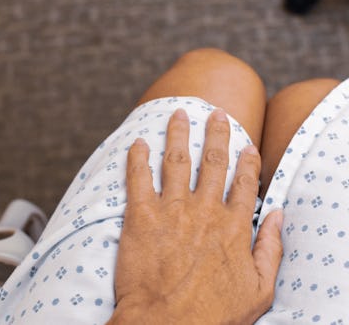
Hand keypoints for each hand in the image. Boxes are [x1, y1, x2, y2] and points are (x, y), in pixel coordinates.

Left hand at [107, 108, 283, 324]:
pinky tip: (136, 142)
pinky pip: (138, 178)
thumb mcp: (259, 289)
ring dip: (178, 134)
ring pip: (176, 161)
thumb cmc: (213, 312)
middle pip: (213, 162)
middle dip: (216, 134)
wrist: (167, 323)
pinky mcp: (141, 216)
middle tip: (216, 113)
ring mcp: (172, 210)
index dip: (246, 161)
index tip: (247, 145)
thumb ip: (271, 249)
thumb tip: (280, 217)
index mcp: (233, 226)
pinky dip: (136, 158)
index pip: (243, 183)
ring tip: (178, 114)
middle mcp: (205, 210)